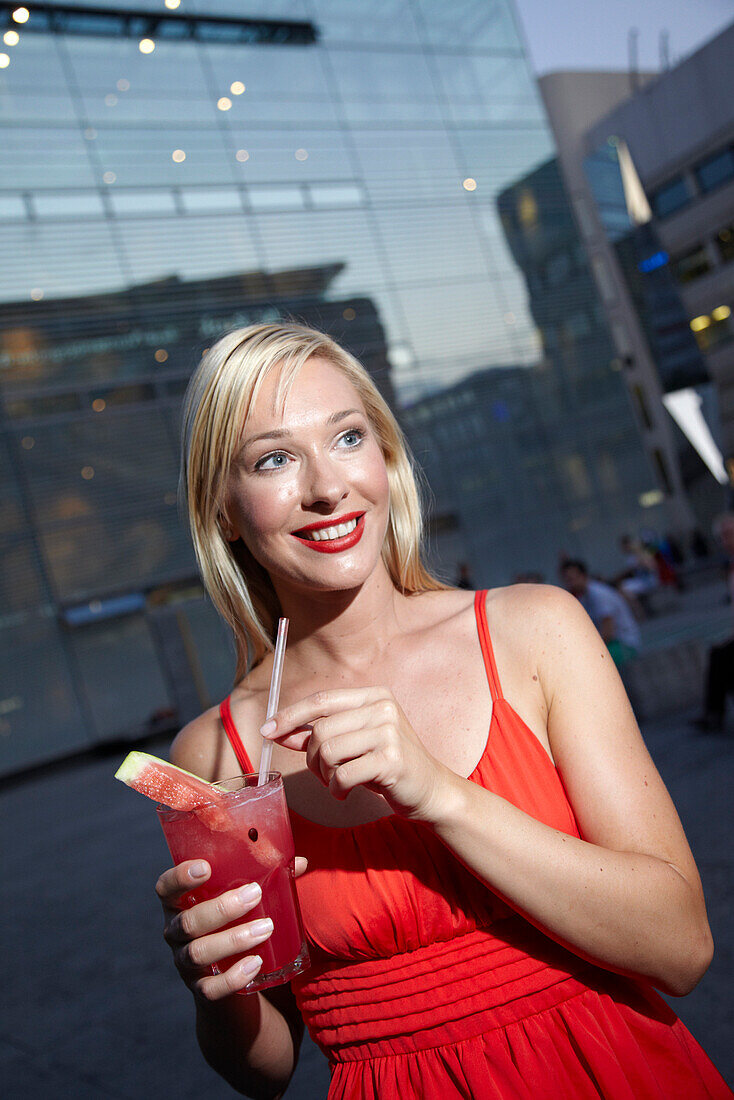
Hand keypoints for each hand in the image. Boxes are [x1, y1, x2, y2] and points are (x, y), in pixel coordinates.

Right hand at [155, 856, 307, 1001]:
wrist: (231, 976)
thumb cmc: (235, 922)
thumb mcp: (243, 901)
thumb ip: (268, 879)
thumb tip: (302, 862)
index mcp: (180, 904)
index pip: (166, 888)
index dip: (180, 877)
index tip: (205, 867)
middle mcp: (176, 933)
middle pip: (188, 921)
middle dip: (221, 908)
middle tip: (254, 893)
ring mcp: (185, 963)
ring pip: (199, 953)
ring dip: (233, 939)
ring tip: (266, 928)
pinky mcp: (201, 989)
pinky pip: (210, 989)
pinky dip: (233, 978)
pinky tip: (255, 964)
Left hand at [261, 687, 452, 821]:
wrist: (429, 789)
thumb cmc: (387, 764)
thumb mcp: (354, 743)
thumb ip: (320, 734)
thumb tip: (281, 731)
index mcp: (373, 696)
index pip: (321, 700)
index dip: (290, 715)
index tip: (266, 730)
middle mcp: (383, 708)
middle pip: (321, 730)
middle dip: (311, 758)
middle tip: (322, 774)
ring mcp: (389, 732)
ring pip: (328, 751)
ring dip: (324, 775)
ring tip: (336, 783)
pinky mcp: (391, 759)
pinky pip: (343, 775)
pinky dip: (336, 789)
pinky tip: (345, 793)